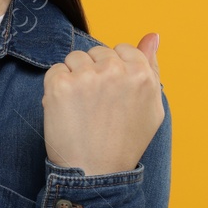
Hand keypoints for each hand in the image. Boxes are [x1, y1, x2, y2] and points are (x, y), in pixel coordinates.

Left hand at [43, 32, 163, 175]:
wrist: (95, 172)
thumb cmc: (125, 141)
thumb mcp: (152, 106)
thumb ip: (152, 67)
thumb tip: (152, 35)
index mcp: (141, 74)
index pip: (123, 49)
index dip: (114, 71)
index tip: (112, 95)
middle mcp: (115, 71)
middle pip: (97, 52)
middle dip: (94, 72)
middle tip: (97, 106)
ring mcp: (86, 76)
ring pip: (75, 58)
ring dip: (74, 77)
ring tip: (82, 108)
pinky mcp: (60, 85)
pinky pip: (55, 70)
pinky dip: (56, 87)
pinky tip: (67, 109)